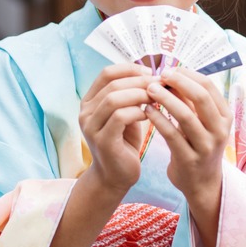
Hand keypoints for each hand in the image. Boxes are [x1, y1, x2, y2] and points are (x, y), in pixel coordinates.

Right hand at [78, 63, 154, 194]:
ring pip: (114, 98)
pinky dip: (137, 112)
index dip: (130, 69)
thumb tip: (152, 74)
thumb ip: (131, 96)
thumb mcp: (126, 114)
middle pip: (112, 84)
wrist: (116, 177)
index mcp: (90, 102)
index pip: (107, 73)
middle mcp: (85, 113)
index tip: (151, 72)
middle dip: (139, 81)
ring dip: (139, 94)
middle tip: (160, 84)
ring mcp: (91, 127)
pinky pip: (120, 117)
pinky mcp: (102, 141)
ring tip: (157, 98)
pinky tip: (150, 114)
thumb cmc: (124, 143)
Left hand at [144, 67, 231, 207]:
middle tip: (160, 75)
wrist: (202, 184)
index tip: (169, 70)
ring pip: (186, 115)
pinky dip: (158, 119)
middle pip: (201, 97)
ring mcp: (206, 146)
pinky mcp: (189, 159)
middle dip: (178, 82)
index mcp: (225, 116)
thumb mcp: (203, 123)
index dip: (188, 74)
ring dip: (165, 99)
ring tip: (150, 89)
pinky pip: (171, 134)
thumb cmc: (199, 146)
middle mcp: (220, 130)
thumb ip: (191, 102)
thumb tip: (172, 75)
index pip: (209, 86)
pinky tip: (147, 110)